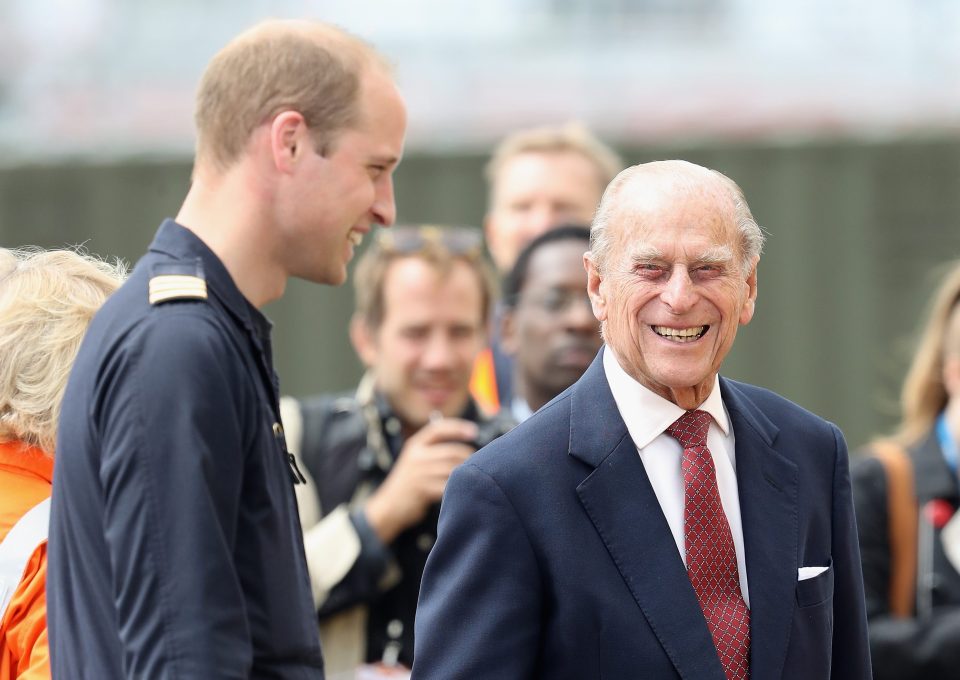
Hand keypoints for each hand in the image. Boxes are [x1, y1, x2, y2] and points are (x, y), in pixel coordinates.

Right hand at [364, 418, 477, 543]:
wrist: (389, 506)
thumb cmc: (409, 483)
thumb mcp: (415, 460)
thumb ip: (434, 451)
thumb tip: (466, 445)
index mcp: (415, 445)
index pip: (438, 429)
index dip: (458, 428)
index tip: (474, 431)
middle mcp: (416, 456)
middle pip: (451, 451)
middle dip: (467, 457)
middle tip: (477, 464)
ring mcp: (418, 473)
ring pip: (452, 470)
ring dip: (464, 474)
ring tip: (470, 478)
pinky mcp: (422, 490)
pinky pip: (447, 486)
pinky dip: (456, 488)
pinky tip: (459, 491)